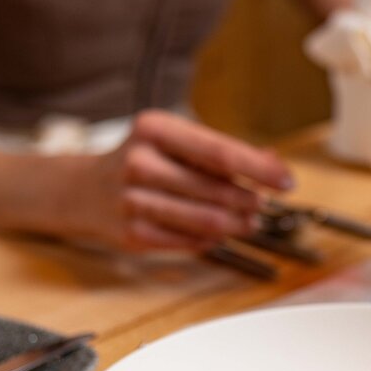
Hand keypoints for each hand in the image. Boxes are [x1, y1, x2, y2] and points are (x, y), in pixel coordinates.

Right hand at [71, 110, 294, 253]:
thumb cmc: (143, 161)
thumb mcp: (176, 141)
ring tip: (248, 222)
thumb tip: (274, 161)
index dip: (259, 170)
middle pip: (216, 190)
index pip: (219, 152)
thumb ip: (223, 151)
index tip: (287, 182)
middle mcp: (139, 162)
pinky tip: (216, 232)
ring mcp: (132, 200)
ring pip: (205, 221)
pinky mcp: (131, 233)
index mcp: (155, 129)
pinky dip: (210, 239)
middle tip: (263, 205)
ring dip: (236, 225)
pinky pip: (188, 242)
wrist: (83, 190)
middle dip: (249, 201)